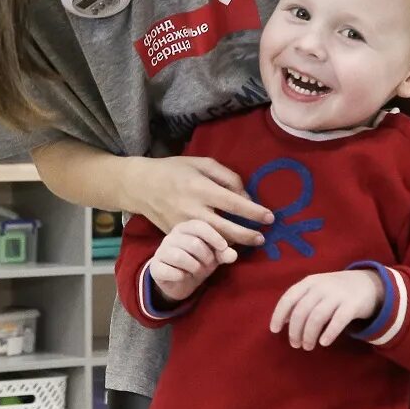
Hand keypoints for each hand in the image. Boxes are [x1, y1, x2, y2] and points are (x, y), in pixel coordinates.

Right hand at [129, 155, 273, 247]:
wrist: (140, 185)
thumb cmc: (174, 170)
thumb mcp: (201, 163)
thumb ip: (226, 176)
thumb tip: (245, 195)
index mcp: (200, 187)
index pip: (233, 202)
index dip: (254, 211)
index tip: (269, 217)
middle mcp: (192, 208)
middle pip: (226, 228)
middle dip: (247, 234)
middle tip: (262, 237)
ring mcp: (183, 224)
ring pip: (214, 240)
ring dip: (235, 243)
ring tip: (250, 242)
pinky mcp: (176, 234)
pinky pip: (200, 243)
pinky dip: (216, 245)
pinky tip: (228, 244)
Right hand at [150, 220, 237, 301]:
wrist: (177, 282)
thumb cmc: (197, 262)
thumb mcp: (213, 257)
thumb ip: (223, 253)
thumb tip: (232, 254)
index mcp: (185, 228)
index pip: (199, 226)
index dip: (213, 237)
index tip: (223, 248)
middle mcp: (171, 237)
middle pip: (193, 243)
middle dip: (206, 258)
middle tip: (209, 265)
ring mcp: (161, 251)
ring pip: (180, 257)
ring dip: (195, 267)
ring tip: (197, 271)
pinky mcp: (155, 267)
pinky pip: (168, 270)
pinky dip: (180, 276)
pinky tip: (183, 276)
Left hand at [270, 270, 383, 349]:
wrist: (367, 283)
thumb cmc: (334, 290)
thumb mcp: (315, 289)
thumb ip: (300, 301)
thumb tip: (284, 320)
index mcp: (309, 282)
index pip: (289, 298)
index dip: (279, 315)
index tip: (275, 330)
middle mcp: (321, 287)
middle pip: (302, 311)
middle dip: (295, 330)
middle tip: (295, 345)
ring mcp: (337, 295)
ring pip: (317, 317)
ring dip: (309, 335)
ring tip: (307, 346)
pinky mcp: (352, 305)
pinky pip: (338, 321)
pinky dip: (329, 333)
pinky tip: (324, 343)